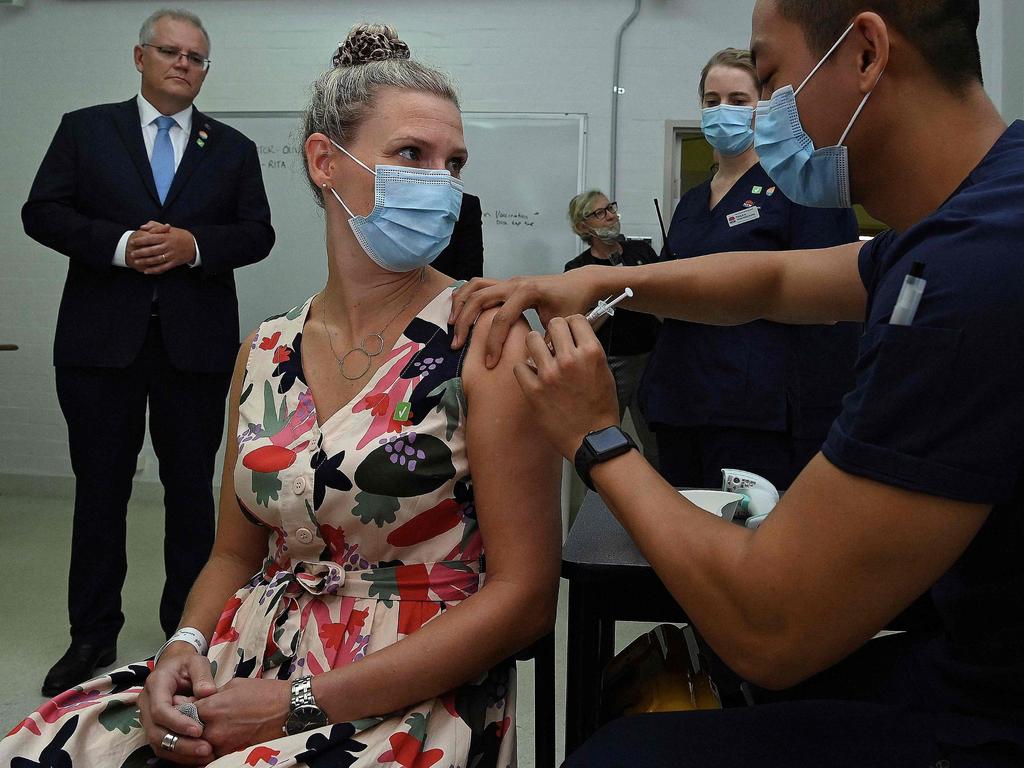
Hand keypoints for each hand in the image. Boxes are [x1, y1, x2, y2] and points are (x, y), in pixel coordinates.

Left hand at [126, 221, 195, 273]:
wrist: (195, 244)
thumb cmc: (179, 235)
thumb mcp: (169, 228)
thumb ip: (155, 226)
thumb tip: (142, 227)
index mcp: (166, 237)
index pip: (151, 238)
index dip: (140, 241)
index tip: (132, 242)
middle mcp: (168, 246)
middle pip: (152, 250)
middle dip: (141, 253)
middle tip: (132, 254)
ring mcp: (172, 255)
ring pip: (156, 260)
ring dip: (146, 262)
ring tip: (137, 262)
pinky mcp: (175, 262)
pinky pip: (163, 267)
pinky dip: (155, 270)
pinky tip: (147, 271)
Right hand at [138, 645, 215, 763]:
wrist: (173, 666)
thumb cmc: (186, 664)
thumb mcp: (196, 662)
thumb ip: (202, 675)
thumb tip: (208, 693)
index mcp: (155, 685)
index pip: (160, 709)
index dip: (178, 722)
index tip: (199, 730)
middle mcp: (146, 704)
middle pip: (156, 732)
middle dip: (181, 743)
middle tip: (206, 748)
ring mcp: (147, 718)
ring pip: (157, 743)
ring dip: (180, 753)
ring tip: (205, 755)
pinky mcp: (153, 727)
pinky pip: (161, 746)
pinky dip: (178, 754)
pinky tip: (196, 757)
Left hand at [192, 678, 290, 757]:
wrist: (287, 709)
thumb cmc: (263, 693)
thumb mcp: (234, 684)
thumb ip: (214, 695)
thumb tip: (201, 700)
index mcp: (212, 707)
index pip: (184, 711)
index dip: (184, 708)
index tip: (185, 706)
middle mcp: (213, 728)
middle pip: (189, 731)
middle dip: (190, 725)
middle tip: (195, 719)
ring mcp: (222, 743)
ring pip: (199, 744)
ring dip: (200, 737)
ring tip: (210, 728)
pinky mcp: (231, 753)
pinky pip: (214, 752)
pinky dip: (213, 746)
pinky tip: (220, 737)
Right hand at [448, 270, 598, 366]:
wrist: (579, 283)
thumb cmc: (573, 303)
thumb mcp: (562, 325)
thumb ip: (547, 342)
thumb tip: (531, 364)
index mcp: (527, 292)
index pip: (502, 319)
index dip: (493, 343)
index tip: (489, 363)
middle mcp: (514, 283)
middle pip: (479, 300)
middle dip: (465, 322)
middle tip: (456, 345)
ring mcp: (508, 281)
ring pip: (474, 287)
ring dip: (460, 305)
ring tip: (451, 325)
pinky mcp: (506, 283)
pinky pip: (479, 285)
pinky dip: (465, 296)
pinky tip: (458, 311)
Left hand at [512, 315, 619, 458]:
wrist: (592, 439)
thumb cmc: (600, 409)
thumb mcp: (604, 373)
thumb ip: (588, 352)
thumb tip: (575, 338)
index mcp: (591, 353)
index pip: (575, 319)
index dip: (571, 325)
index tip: (568, 333)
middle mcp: (570, 359)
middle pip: (553, 324)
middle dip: (553, 333)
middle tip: (554, 345)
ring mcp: (549, 374)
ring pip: (531, 340)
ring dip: (535, 348)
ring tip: (540, 359)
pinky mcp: (533, 390)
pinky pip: (519, 366)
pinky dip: (525, 371)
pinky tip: (533, 377)